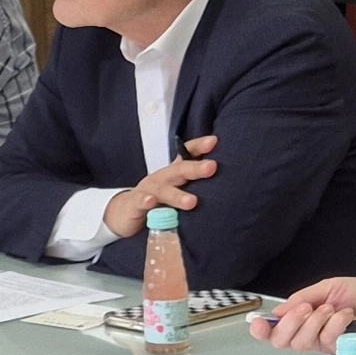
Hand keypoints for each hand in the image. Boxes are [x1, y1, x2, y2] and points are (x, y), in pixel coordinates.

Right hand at [105, 135, 220, 243]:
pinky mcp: (134, 204)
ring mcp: (147, 190)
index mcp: (174, 173)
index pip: (186, 155)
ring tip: (192, 202)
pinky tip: (151, 202)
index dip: (199, 147)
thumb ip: (196, 189)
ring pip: (163, 189)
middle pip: (178, 170)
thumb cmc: (159, 202)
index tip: (214, 141)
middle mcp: (162, 178)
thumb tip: (229, 188)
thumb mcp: (178, 192)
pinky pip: (141, 202)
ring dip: (177, 194)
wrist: (126, 212)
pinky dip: (146, 201)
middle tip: (212, 167)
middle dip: (195, 168)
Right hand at [250, 275, 355, 353]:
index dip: (261, 330)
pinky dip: (335, 325)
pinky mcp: (338, 351)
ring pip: (302, 343)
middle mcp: (307, 333)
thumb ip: (301, 298)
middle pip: (281, 341)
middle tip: (306, 309)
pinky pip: (326, 342)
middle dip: (290, 323)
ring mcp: (322, 344)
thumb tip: (278, 311)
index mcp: (300, 317)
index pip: (273, 329)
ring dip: (316, 322)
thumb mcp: (326, 288)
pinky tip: (347, 316)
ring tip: (332, 308)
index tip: (257, 324)